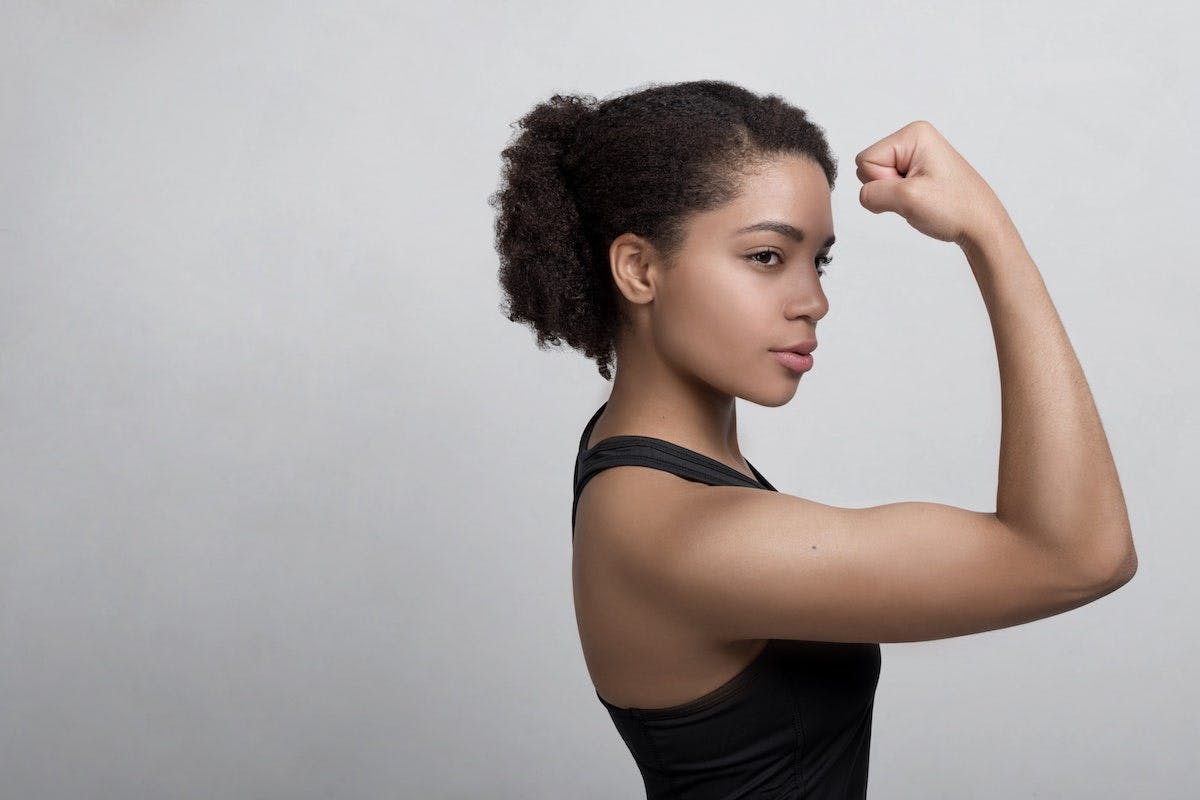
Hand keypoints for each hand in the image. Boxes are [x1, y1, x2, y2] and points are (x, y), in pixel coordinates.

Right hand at [855, 120, 1009, 247]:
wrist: (980, 225)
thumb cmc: (956, 207)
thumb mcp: (908, 198)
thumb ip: (873, 193)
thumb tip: (864, 195)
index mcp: (913, 135)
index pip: (866, 159)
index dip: (882, 182)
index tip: (910, 189)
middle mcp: (913, 141)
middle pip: (869, 168)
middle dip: (886, 189)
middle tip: (916, 196)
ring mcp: (915, 157)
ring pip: (877, 180)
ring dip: (893, 197)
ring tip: (921, 199)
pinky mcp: (916, 173)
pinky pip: (888, 187)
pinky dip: (899, 200)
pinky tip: (921, 201)